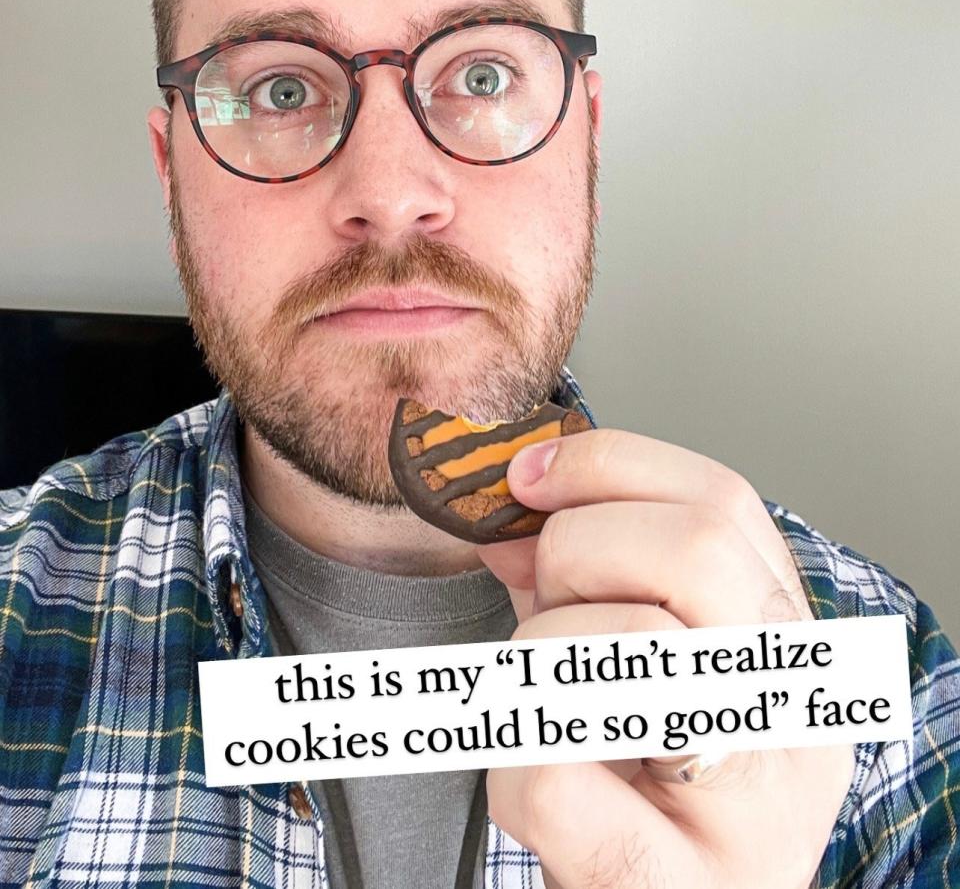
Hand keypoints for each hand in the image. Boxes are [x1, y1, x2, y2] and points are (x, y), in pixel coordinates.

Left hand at [475, 427, 855, 888]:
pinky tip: (529, 783)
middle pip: (694, 548)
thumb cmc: (646, 799)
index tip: (525, 475)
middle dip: (575, 551)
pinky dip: (506, 764)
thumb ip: (579, 586)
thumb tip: (508, 516)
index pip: (723, 501)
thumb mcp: (628, 670)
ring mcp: (750, 805)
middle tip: (541, 598)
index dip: (608, 465)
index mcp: (791, 647)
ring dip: (535, 656)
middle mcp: (796, 715)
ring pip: (629, 644)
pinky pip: (553, 773)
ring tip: (540, 704)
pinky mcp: (668, 884)